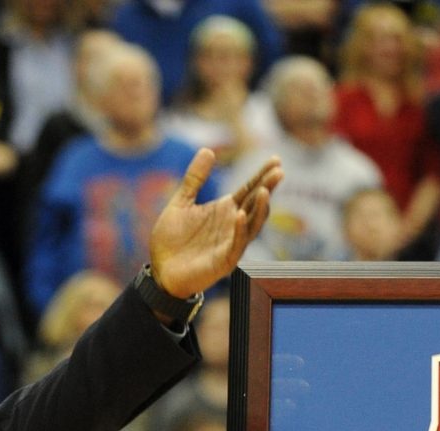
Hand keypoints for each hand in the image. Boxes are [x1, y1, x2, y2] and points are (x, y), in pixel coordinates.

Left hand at [148, 149, 281, 297]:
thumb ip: (195, 179)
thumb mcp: (181, 203)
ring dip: (260, 209)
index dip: (262, 175)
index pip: (249, 189)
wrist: (160, 272)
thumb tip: (208, 150)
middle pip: (256, 204)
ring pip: (252, 225)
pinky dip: (239, 230)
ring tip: (265, 190)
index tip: (276, 159)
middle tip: (279, 171)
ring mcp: (231, 244)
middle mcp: (233, 225)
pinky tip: (240, 215)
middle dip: (268, 188)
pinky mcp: (224, 262)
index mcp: (225, 210)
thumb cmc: (171, 240)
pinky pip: (236, 245)